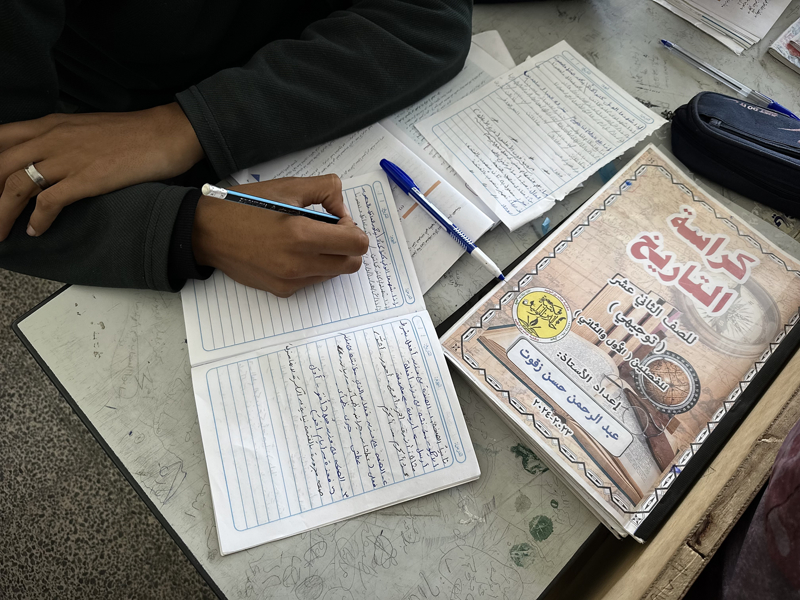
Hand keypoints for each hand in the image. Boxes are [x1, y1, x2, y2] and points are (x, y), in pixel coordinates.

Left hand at [0, 103, 203, 239]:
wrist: (166, 133)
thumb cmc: (134, 133)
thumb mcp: (86, 128)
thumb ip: (63, 140)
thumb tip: (50, 159)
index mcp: (50, 124)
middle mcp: (52, 138)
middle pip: (0, 166)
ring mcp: (68, 158)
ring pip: (16, 185)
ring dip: (3, 212)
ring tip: (1, 232)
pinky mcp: (87, 178)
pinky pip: (49, 201)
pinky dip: (38, 219)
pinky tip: (36, 230)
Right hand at [192, 174, 369, 296]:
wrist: (207, 232)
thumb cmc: (244, 206)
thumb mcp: (288, 186)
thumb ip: (326, 190)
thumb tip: (342, 207)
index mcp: (302, 235)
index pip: (357, 244)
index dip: (353, 229)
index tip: (338, 220)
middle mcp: (298, 264)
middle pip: (351, 263)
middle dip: (347, 245)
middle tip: (328, 230)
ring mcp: (290, 281)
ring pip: (333, 274)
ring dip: (330, 256)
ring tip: (306, 239)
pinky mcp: (282, 290)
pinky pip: (313, 281)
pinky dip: (312, 266)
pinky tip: (292, 251)